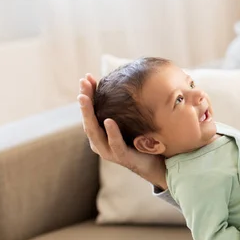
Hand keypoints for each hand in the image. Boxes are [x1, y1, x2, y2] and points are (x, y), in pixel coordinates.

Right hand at [78, 74, 167, 188]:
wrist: (156, 163)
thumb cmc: (141, 140)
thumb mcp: (130, 121)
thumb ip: (124, 107)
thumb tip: (125, 81)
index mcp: (99, 132)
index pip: (90, 111)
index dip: (88, 94)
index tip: (87, 77)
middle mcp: (99, 142)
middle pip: (88, 119)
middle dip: (85, 100)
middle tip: (83, 83)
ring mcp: (108, 150)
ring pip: (94, 131)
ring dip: (89, 114)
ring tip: (86, 98)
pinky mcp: (121, 156)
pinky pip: (114, 143)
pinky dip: (111, 132)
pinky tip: (108, 120)